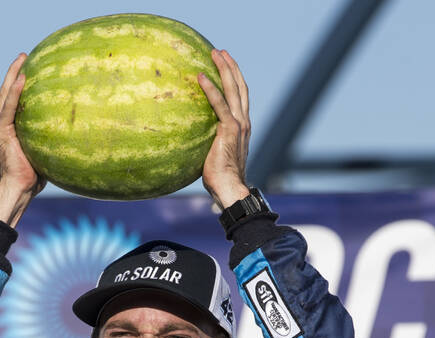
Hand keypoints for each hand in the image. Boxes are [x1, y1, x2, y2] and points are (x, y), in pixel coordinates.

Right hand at [0, 53, 45, 226]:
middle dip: (15, 72)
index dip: (22, 82)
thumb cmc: (36, 174)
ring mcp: (1, 125)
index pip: (17, 99)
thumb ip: (55, 138)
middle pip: (8, 91)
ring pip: (6, 94)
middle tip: (25, 56)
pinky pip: (9, 107)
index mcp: (14, 126)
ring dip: (13, 75)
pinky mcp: (1, 130)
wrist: (20, 187)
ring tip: (22, 59)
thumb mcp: (47, 150)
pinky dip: (15, 93)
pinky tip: (23, 78)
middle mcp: (5, 122)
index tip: (33, 67)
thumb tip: (81, 131)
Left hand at [197, 49, 250, 208]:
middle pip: (240, 87)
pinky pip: (219, 104)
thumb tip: (191, 143)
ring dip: (224, 69)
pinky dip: (210, 89)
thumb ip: (208, 144)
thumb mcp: (214, 156)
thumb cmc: (220, 179)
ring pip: (233, 89)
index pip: (241, 98)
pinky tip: (200, 76)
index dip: (235, 80)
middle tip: (220, 52)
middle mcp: (244, 122)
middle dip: (231, 67)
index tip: (226, 66)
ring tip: (215, 53)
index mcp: (243, 127)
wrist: (230, 189)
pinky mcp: (229, 129)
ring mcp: (239, 124)